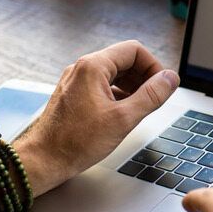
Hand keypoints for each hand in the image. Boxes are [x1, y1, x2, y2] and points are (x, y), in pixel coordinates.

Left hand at [14, 40, 178, 194]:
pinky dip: (118, 95)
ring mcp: (76, 82)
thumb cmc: (75, 142)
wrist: (43, 161)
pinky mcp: (73, 95)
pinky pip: (102, 86)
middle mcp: (82, 69)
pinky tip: (123, 114)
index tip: (163, 85)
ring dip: (132, 87)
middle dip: (144, 77)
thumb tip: (170, 79)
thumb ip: (151, 96)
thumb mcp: (123, 119)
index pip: (134, 50)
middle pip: (124, 60)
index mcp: (93, 67)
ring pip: (113, 74)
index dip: (154, 66)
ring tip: (142, 108)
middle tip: (156, 97)